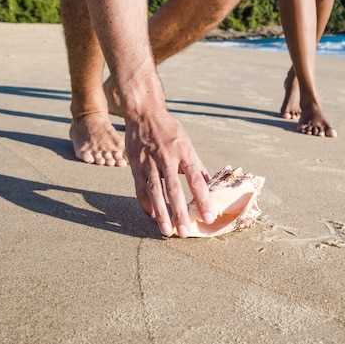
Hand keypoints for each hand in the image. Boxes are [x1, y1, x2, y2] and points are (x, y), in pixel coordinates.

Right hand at [125, 107, 213, 236]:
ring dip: (161, 213)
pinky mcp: (135, 165)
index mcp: (183, 152)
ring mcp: (149, 162)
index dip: (203, 199)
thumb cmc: (169, 129)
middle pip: (174, 189)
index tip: (209, 216)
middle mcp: (166, 158)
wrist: (144, 112)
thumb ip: (196, 164)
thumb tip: (208, 184)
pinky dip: (146, 203)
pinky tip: (152, 216)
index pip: (196, 179)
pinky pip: (140, 188)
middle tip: (185, 232)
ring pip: (155, 192)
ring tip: (167, 231)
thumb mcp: (187, 143)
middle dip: (180, 212)